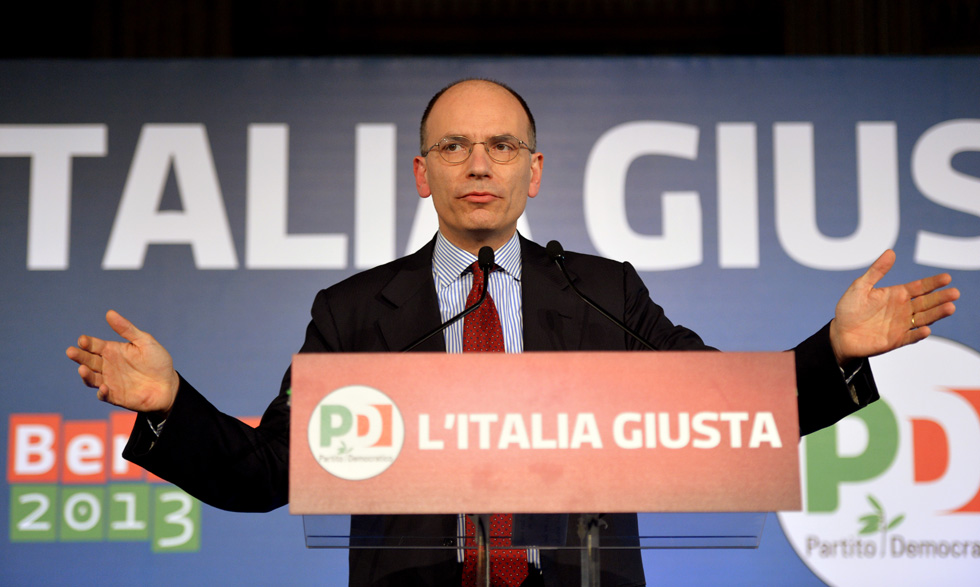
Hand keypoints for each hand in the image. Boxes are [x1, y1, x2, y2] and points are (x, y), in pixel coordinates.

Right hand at [66, 310, 178, 416]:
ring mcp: (110, 381)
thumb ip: (127, 329)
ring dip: (85, 374)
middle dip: (79, 356)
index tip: (83, 340)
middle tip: (71, 351)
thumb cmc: (158, 362)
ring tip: (82, 369)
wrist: (169, 385)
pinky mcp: (115, 396)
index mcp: (112, 351)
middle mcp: (108, 366)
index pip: (94, 345)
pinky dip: (102, 392)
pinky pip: (104, 395)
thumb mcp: (145, 342)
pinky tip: (104, 387)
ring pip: (91, 378)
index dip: (87, 343)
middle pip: (88, 360)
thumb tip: (109, 313)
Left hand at [829, 250, 958, 365]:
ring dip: (937, 314)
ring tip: (950, 307)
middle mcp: (903, 309)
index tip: (946, 277)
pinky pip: (910, 337)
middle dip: (941, 297)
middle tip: (955, 293)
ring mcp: (901, 325)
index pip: (919, 287)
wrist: (840, 333)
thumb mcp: (860, 286)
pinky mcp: (896, 340)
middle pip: (926, 302)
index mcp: (897, 295)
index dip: (932, 283)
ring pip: (924, 318)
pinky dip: (918, 334)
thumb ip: (876, 271)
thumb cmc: (849, 309)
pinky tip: (926, 329)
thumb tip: (890, 252)